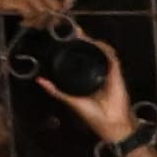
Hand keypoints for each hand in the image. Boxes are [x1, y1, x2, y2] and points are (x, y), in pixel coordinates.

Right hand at [0, 0, 71, 34]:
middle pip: (54, 2)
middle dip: (51, 17)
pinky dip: (30, 19)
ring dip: (39, 20)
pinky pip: (30, 10)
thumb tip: (59, 19)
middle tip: (42, 25)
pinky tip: (24, 23)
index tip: (66, 12)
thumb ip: (41, 7)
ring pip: (43, 8)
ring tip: (31, 24)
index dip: (67, 0)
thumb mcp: (23, 2)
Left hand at [41, 37, 140, 156]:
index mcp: (89, 79)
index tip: (70, 38)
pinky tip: (98, 44)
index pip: (84, 60)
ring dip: (95, 44)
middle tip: (77, 32)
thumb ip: (56, 90)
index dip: (78, 49)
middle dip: (86, 42)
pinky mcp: (116, 75)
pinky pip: (112, 59)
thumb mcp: (69, 100)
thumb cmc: (92, 115)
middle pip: (94, 54)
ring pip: (103, 54)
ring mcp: (109, 74)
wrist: (109, 123)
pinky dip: (106, 50)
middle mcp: (99, 74)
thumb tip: (40, 80)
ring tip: (84, 36)